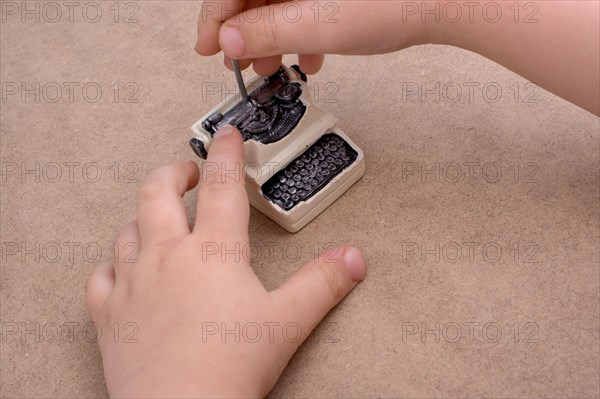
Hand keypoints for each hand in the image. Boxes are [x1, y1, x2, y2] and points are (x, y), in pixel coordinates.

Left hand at [85, 126, 366, 396]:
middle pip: (157, 192)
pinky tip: (121, 268)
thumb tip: (353, 258)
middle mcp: (167, 256)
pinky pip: (101, 276)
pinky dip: (112, 265)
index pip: (221, 187)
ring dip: (144, 216)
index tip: (227, 134)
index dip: (226, 154)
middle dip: (173, 173)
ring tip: (159, 218)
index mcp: (212, 251)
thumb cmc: (230, 367)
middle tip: (187, 171)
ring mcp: (133, 282)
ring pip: (128, 230)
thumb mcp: (287, 321)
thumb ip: (322, 284)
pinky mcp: (109, 314)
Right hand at [195, 0, 429, 75]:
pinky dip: (300, 31)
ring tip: (276, 66)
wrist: (443, 2)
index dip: (213, 20)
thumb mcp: (316, 24)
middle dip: (246, 33)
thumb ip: (265, 31)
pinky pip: (302, 5)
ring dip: (273, 37)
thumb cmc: (393, 4)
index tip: (208, 49)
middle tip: (243, 64)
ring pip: (277, 3)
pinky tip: (310, 56)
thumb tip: (229, 38)